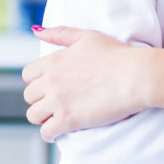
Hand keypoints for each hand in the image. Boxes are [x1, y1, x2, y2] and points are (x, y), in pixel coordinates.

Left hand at [22, 26, 146, 141]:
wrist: (136, 75)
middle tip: (56, 102)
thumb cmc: (117, 54)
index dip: (38, 81)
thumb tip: (36, 30)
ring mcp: (58, 101)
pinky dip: (50, 134)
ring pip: (33, 115)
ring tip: (57, 117)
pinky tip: (59, 131)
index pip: (28, 74)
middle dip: (40, 99)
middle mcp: (51, 80)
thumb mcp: (87, 36)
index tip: (50, 86)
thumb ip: (60, 33)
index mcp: (54, 60)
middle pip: (29, 96)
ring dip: (43, 117)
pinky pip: (46, 132)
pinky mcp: (68, 120)